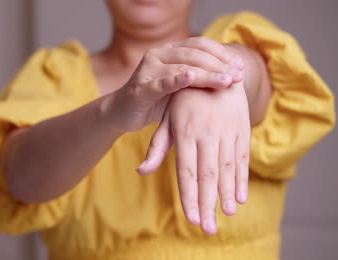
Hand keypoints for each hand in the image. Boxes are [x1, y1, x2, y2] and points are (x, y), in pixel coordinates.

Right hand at [106, 37, 244, 131]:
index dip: (221, 53)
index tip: (240, 67)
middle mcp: (158, 54)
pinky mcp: (141, 87)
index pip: (200, 44)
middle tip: (238, 76)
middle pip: (194, 53)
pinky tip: (192, 78)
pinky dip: (177, 79)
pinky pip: (162, 81)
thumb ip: (198, 79)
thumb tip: (232, 76)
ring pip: (183, 66)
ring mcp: (148, 69)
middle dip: (219, 64)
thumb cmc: (155, 101)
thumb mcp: (180, 88)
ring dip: (207, 73)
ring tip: (226, 81)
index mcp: (169, 51)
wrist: (123, 113)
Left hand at [137, 82, 250, 234]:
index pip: (186, 171)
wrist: (217, 69)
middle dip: (207, 203)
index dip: (189, 196)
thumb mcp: (168, 118)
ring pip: (226, 168)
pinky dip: (242, 179)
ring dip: (227, 194)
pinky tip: (241, 198)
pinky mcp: (242, 129)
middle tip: (208, 228)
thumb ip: (157, 146)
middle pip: (207, 175)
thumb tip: (141, 171)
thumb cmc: (185, 99)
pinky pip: (242, 158)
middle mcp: (207, 133)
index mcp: (185, 132)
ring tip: (227, 215)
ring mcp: (227, 131)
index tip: (192, 219)